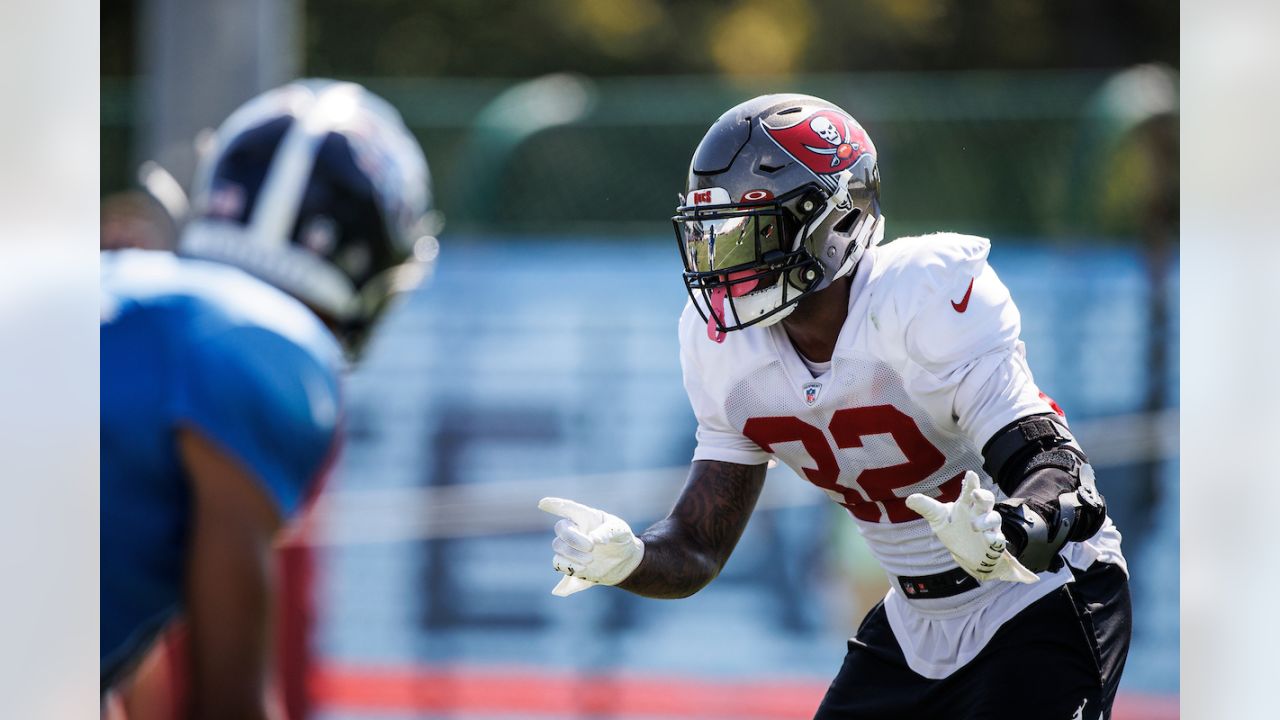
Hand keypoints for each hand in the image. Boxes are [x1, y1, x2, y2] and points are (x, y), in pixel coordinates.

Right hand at [537, 497, 644, 596]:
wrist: (624, 561)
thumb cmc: (621, 538)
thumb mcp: (620, 531)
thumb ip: (608, 532)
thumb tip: (594, 540)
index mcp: (586, 516)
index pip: (568, 507)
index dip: (554, 504)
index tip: (542, 503)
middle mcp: (575, 529)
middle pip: (561, 528)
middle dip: (573, 538)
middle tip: (591, 547)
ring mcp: (570, 547)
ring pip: (558, 546)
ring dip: (572, 554)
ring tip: (591, 560)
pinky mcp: (570, 563)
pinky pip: (558, 564)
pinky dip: (568, 566)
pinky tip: (582, 569)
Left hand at [905, 472, 1037, 583]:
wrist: (969, 555)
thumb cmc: (955, 531)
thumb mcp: (938, 519)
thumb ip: (926, 508)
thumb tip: (909, 499)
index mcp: (965, 504)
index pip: (969, 491)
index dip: (971, 483)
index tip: (970, 474)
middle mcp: (979, 512)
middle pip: (986, 499)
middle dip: (982, 495)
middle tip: (975, 493)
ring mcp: (989, 527)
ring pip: (994, 517)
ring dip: (986, 521)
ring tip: (973, 526)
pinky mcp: (995, 542)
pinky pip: (999, 538)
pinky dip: (995, 538)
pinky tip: (990, 539)